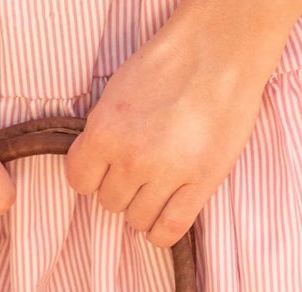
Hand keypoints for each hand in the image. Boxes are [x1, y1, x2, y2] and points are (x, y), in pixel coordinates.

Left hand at [65, 0, 301, 246]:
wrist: (220, 49)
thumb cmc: (170, 64)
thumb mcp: (117, 92)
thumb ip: (102, 133)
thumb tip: (94, 167)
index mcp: (105, 131)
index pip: (80, 181)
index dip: (94, 176)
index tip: (108, 167)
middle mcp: (132, 158)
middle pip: (110, 203)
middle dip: (123, 190)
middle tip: (142, 170)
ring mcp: (167, 174)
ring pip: (137, 220)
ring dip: (144, 209)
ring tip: (159, 187)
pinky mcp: (200, 184)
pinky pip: (169, 230)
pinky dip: (162, 232)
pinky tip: (165, 217)